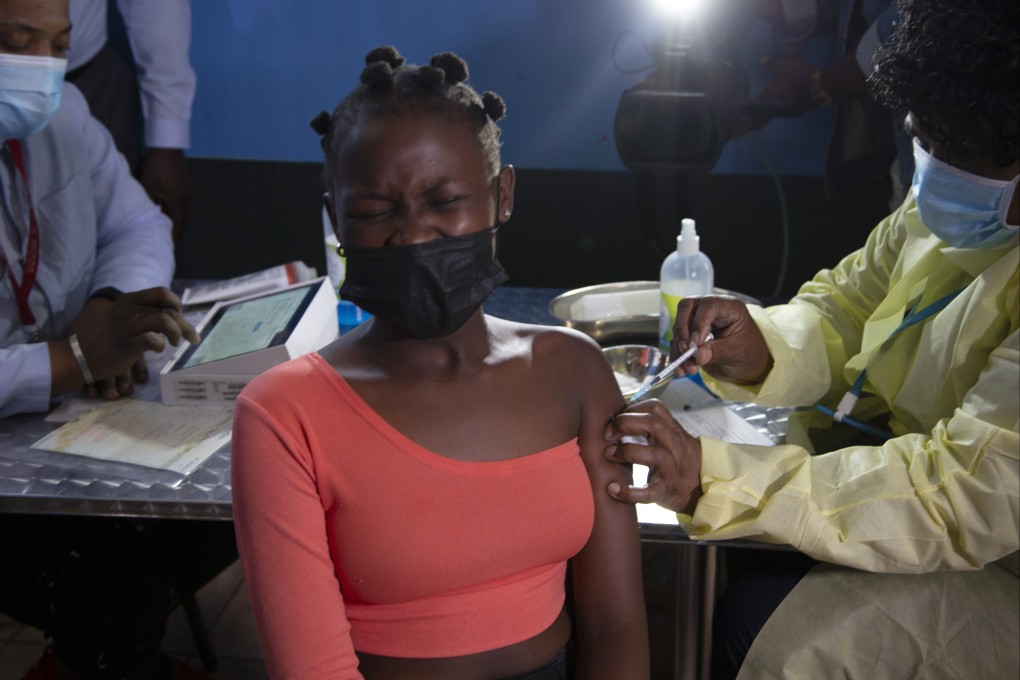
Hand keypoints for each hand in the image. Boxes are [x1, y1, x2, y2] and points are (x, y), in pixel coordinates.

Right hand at [67, 287, 198, 397]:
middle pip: (169, 311)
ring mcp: (128, 326)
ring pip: (165, 321)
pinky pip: (152, 339)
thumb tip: (169, 315)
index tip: (179, 316)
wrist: (77, 356)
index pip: (162, 292)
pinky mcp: (127, 344)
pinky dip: (161, 344)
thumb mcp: (122, 317)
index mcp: (129, 300)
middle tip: (192, 338)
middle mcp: (129, 309)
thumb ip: (142, 313)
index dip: (175, 303)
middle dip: (185, 325)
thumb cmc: (104, 338)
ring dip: (176, 333)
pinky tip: (159, 349)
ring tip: (173, 343)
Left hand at [140, 148, 191, 242]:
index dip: (173, 237)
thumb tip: (149, 217)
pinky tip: (167, 206)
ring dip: (175, 217)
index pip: (178, 226)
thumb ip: (150, 203)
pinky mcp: (186, 184)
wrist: (168, 146)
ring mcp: (188, 191)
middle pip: (182, 219)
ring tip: (165, 223)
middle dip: (175, 229)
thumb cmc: (156, 168)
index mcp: (179, 203)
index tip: (168, 245)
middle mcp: (187, 199)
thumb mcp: (148, 187)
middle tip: (166, 237)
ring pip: (182, 210)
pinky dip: (175, 208)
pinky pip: (182, 201)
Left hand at [604, 399, 701, 513]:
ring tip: (609, 454)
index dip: (632, 409)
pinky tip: (612, 489)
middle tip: (608, 434)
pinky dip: (628, 492)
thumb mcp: (671, 438)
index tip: (617, 418)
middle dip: (626, 423)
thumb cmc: (677, 459)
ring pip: (653, 454)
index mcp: (673, 431)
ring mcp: (671, 470)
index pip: (655, 408)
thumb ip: (651, 427)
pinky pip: (647, 493)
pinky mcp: (664, 492)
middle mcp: (674, 447)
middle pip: (654, 424)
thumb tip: (616, 419)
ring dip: (625, 451)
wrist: (700, 488)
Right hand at [672, 295, 771, 384]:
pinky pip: (676, 342)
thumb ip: (718, 352)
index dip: (699, 323)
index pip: (708, 305)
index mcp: (729, 308)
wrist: (747, 366)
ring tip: (690, 368)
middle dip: (682, 331)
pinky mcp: (690, 337)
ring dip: (679, 348)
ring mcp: (698, 322)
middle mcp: (710, 311)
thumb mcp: (739, 352)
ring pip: (678, 326)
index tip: (697, 344)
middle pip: (686, 308)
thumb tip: (698, 355)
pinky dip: (676, 356)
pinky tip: (682, 370)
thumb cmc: (750, 353)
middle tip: (686, 351)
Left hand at [732, 56, 813, 137]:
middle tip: (739, 134)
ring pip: (767, 119)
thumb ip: (771, 64)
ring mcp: (784, 111)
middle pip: (758, 122)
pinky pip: (776, 114)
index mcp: (768, 100)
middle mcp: (774, 109)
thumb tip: (761, 60)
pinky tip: (767, 111)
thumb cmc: (798, 76)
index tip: (734, 136)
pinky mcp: (793, 110)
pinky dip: (767, 116)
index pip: (751, 117)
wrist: (820, 86)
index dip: (742, 126)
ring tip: (750, 124)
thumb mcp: (783, 66)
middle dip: (748, 128)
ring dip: (758, 122)